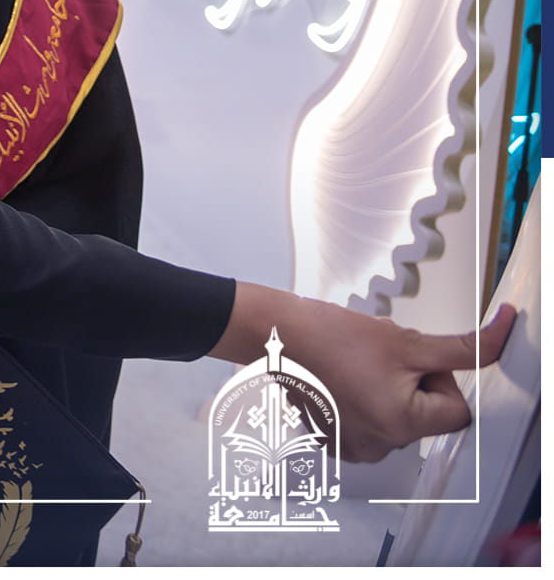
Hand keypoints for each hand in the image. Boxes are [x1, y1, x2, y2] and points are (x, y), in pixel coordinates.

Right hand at [213, 283, 515, 462]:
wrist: (274, 334)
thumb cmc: (331, 334)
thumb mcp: (406, 340)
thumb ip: (465, 347)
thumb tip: (506, 332)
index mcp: (401, 423)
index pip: (456, 411)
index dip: (438, 379)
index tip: (407, 359)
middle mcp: (380, 446)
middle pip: (427, 416)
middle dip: (413, 385)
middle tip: (379, 359)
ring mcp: (357, 448)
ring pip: (400, 420)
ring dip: (389, 394)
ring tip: (356, 369)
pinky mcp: (337, 443)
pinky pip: (373, 428)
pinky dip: (366, 405)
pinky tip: (344, 383)